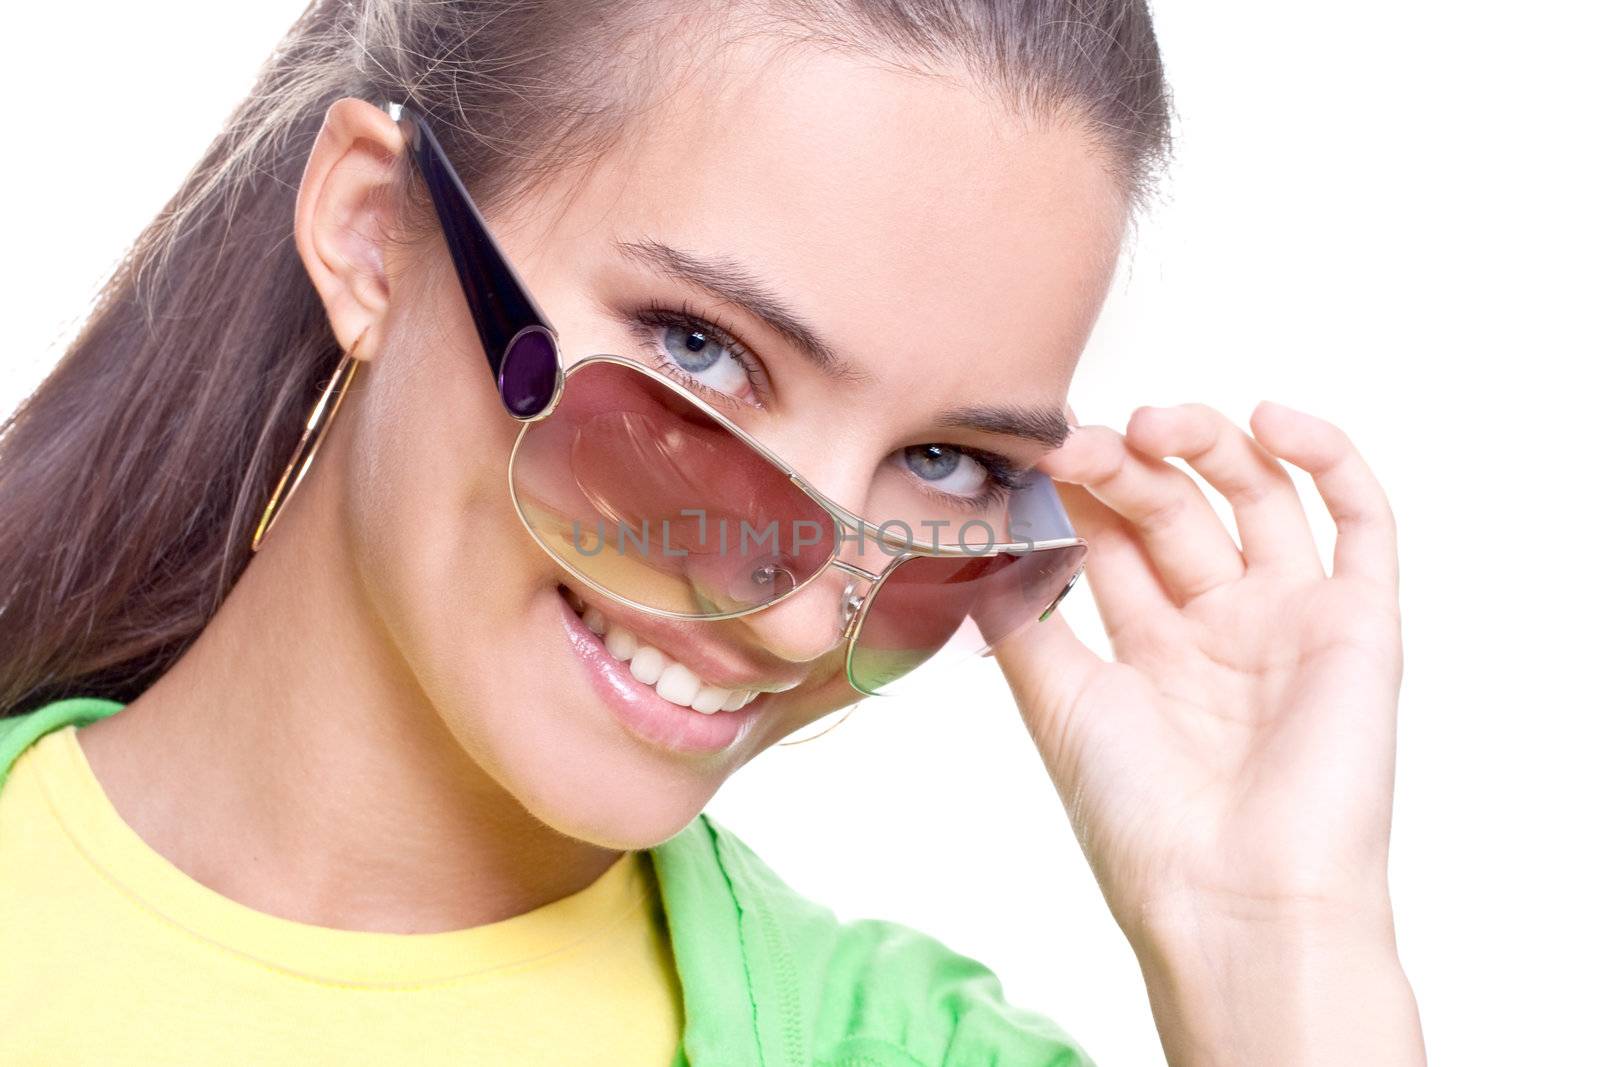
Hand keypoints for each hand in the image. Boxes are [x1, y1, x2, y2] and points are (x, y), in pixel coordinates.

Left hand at [995, 400, 1423, 1064]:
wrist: (1234, 900)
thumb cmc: (1139, 819)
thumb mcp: (1057, 702)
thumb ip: (1021, 617)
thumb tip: (973, 544)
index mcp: (1150, 649)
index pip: (1112, 539)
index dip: (1077, 491)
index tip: (1035, 454)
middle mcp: (1219, 628)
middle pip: (1174, 511)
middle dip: (1125, 466)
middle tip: (1080, 443)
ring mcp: (1290, 621)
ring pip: (1258, 498)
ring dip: (1209, 445)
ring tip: (1155, 425)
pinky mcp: (1358, 625)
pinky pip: (1363, 524)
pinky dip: (1329, 460)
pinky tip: (1273, 420)